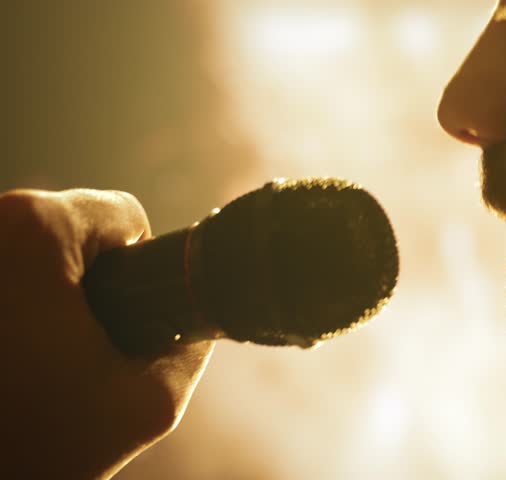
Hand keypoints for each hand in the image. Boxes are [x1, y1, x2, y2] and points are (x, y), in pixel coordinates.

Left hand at [0, 189, 214, 478]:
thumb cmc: (38, 446)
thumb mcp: (150, 402)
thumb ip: (193, 346)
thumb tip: (200, 323)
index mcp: (34, 231)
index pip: (121, 215)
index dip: (140, 267)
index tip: (122, 317)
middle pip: (73, 228)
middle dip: (89, 281)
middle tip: (78, 346)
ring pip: (32, 250)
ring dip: (48, 290)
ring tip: (40, 356)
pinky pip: (7, 273)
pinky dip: (16, 302)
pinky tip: (15, 355)